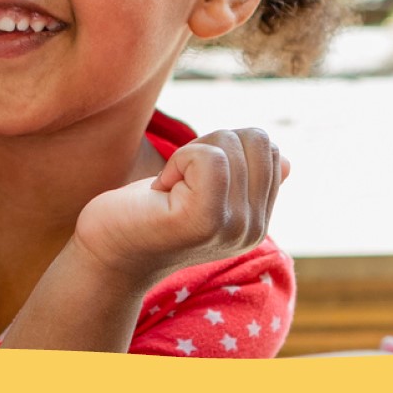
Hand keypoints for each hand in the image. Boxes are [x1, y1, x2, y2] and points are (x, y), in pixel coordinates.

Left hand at [72, 127, 286, 283]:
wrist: (107, 252)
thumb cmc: (149, 214)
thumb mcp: (206, 190)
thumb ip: (245, 179)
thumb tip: (285, 161)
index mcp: (260, 220)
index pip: (267, 147)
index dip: (222, 147)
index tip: (191, 179)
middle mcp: (255, 229)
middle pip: (255, 140)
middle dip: (209, 145)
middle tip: (178, 182)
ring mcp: (234, 228)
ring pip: (230, 145)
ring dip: (188, 154)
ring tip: (169, 190)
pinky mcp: (205, 221)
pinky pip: (208, 158)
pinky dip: (178, 160)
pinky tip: (162, 190)